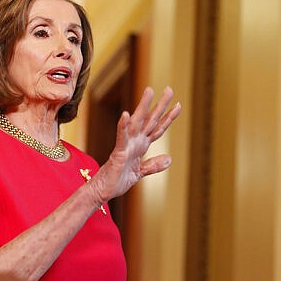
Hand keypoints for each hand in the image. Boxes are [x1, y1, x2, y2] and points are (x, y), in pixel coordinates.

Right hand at [89, 86, 180, 204]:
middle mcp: (135, 142)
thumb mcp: (140, 173)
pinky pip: (121, 137)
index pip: (157, 128)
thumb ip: (153, 165)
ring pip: (137, 123)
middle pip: (150, 120)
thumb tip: (169, 159)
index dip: (168, 117)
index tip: (178, 105)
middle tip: (170, 89)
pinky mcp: (118, 152)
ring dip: (143, 107)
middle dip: (161, 105)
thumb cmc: (117, 181)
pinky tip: (125, 115)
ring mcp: (126, 145)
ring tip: (149, 92)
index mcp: (140, 146)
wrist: (102, 191)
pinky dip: (123, 126)